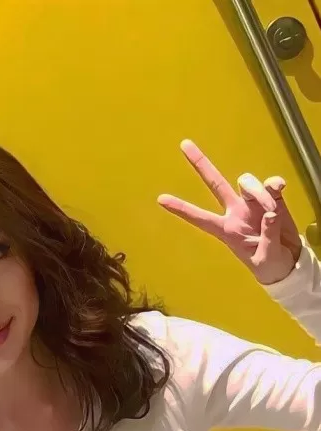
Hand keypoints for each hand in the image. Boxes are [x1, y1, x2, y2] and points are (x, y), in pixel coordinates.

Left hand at [158, 140, 302, 285]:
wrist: (289, 262)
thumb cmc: (270, 265)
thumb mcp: (266, 258)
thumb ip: (268, 236)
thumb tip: (270, 214)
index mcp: (226, 230)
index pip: (200, 218)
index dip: (181, 209)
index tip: (161, 199)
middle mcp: (235, 211)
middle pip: (215, 183)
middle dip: (201, 164)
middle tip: (184, 144)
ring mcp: (252, 202)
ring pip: (246, 182)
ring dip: (260, 194)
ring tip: (272, 214)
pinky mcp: (271, 196)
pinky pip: (269, 182)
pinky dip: (274, 185)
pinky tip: (279, 190)